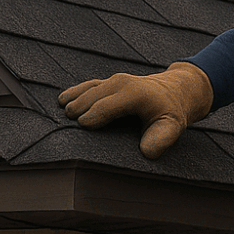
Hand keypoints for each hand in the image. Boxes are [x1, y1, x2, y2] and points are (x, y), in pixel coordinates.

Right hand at [58, 62, 212, 158]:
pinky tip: (61, 102)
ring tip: (61, 116)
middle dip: (78, 110)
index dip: (91, 118)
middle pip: (90, 97)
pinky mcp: (106, 82)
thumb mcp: (172, 127)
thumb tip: (146, 152)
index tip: (82, 128)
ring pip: (86, 90)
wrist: (171, 92)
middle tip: (67, 127)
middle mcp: (121, 83)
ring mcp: (112, 81)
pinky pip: (85, 86)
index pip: (105, 106)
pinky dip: (73, 93)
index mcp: (134, 94)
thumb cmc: (169, 113)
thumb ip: (161, 140)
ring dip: (72, 101)